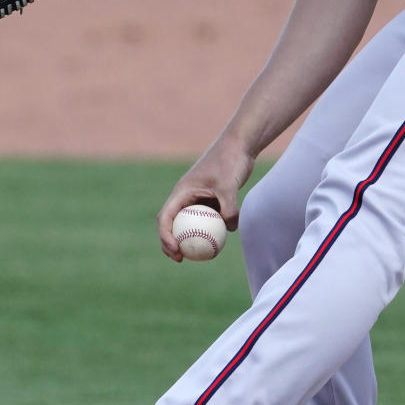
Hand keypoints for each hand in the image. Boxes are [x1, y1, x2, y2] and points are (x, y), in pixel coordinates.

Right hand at [157, 135, 254, 261]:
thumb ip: (228, 207)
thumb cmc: (229, 161)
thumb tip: (230, 229)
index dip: (165, 237)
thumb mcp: (228, 185)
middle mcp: (185, 196)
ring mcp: (197, 198)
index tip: (175, 251)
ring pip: (188, 223)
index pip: (165, 217)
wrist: (239, 146)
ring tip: (197, 256)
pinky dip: (207, 231)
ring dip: (188, 239)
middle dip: (171, 243)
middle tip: (180, 259)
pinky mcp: (210, 199)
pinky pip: (205, 220)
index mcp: (181, 191)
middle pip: (171, 223)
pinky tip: (218, 243)